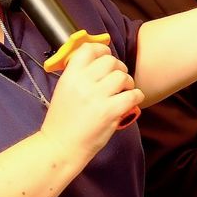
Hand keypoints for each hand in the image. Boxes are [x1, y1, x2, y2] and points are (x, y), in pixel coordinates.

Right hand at [40, 42, 143, 158]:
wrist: (61, 147)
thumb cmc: (63, 120)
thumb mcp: (64, 90)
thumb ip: (79, 74)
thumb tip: (99, 59)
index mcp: (70, 76)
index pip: (89, 49)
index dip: (101, 50)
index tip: (105, 57)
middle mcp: (83, 83)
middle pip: (110, 61)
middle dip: (118, 68)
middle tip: (117, 80)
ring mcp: (97, 97)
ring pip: (123, 76)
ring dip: (128, 83)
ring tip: (123, 92)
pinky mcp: (110, 111)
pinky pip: (133, 94)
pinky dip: (136, 96)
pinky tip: (130, 101)